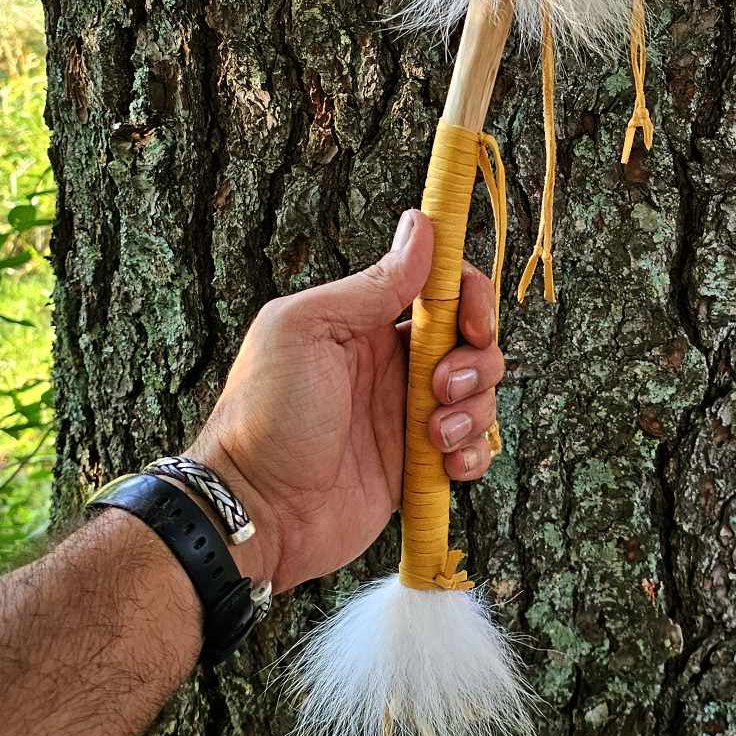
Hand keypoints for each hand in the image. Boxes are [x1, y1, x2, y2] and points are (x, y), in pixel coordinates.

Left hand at [188, 211, 503, 593]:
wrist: (256, 510)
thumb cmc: (265, 414)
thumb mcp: (306, 331)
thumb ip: (369, 286)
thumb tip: (420, 225)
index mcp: (366, 325)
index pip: (441, 290)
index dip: (469, 298)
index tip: (471, 323)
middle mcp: (393, 366)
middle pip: (471, 342)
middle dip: (477, 360)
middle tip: (439, 388)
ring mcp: (407, 417)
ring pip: (479, 396)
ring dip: (474, 410)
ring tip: (434, 435)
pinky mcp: (417, 467)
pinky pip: (472, 450)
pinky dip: (473, 453)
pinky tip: (446, 463)